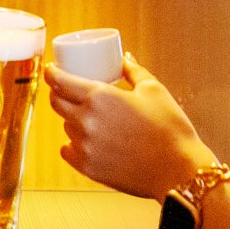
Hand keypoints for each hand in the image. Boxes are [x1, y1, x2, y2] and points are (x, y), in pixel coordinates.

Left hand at [45, 54, 211, 200]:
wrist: (178, 169)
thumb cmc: (169, 127)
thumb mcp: (153, 89)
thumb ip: (133, 71)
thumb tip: (124, 58)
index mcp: (99, 97)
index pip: (60, 81)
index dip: (51, 73)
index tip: (51, 69)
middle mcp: (86, 121)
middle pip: (57, 103)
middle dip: (58, 93)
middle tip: (67, 90)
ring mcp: (85, 147)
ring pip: (66, 127)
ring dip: (72, 119)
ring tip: (90, 117)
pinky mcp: (89, 169)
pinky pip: (68, 151)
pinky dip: (73, 144)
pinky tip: (87, 141)